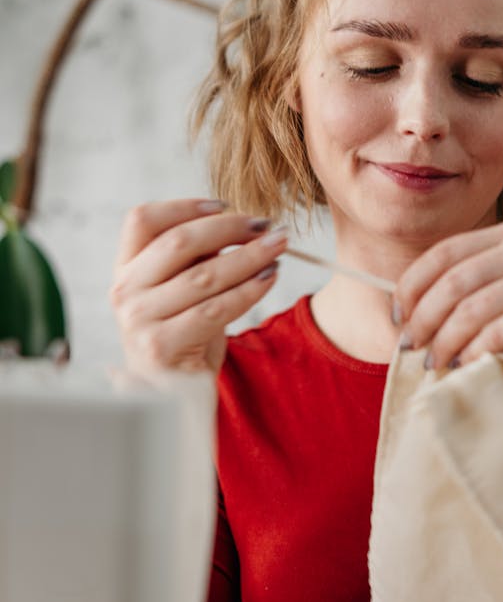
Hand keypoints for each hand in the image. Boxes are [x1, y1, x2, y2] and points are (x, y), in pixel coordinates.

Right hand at [110, 199, 288, 375]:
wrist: (174, 396)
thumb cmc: (185, 337)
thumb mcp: (183, 291)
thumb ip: (194, 258)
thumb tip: (234, 226)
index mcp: (125, 270)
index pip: (142, 219)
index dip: (184, 206)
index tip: (224, 204)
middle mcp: (124, 292)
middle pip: (177, 242)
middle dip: (229, 228)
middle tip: (266, 226)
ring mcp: (138, 320)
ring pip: (203, 274)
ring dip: (248, 256)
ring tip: (278, 248)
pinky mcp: (162, 346)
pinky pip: (215, 309)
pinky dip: (248, 289)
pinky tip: (269, 278)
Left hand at [393, 220, 502, 395]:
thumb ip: (477, 284)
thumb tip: (410, 309)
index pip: (444, 253)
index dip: (412, 286)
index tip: (398, 318)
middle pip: (452, 281)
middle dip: (423, 318)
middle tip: (410, 349)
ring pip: (471, 309)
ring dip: (443, 341)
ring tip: (433, 364)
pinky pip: (498, 333)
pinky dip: (474, 352)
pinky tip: (465, 366)